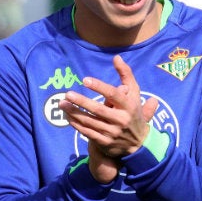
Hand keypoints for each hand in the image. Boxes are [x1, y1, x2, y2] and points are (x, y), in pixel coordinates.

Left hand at [60, 55, 157, 182]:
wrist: (139, 143)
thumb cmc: (133, 112)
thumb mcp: (135, 93)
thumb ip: (126, 75)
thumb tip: (116, 57)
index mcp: (129, 106)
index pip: (113, 95)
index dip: (99, 87)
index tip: (85, 80)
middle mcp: (121, 120)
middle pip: (98, 110)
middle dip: (81, 101)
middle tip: (68, 93)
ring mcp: (112, 133)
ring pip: (90, 122)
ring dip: (74, 112)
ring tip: (62, 103)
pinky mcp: (105, 142)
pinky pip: (87, 132)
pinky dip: (76, 124)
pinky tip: (67, 116)